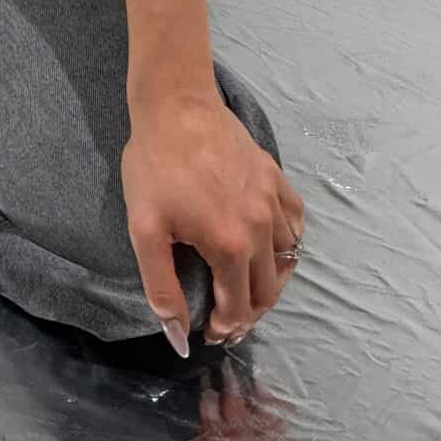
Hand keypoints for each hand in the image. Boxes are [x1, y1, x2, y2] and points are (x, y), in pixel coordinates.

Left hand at [122, 87, 304, 350]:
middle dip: (248, 311)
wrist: (175, 103)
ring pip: (287, 258)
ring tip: (244, 284)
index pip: (239, 308)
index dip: (225, 327)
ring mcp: (273, 198)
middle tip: (225, 315)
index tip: (209, 331)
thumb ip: (163, 289)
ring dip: (270, 280)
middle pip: (268, 290)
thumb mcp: (145, 230)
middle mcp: (262, 227)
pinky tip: (268, 242)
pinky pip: (295, 220)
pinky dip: (288, 240)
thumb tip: (179, 337)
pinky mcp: (275, 175)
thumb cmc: (155, 165)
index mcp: (231, 246)